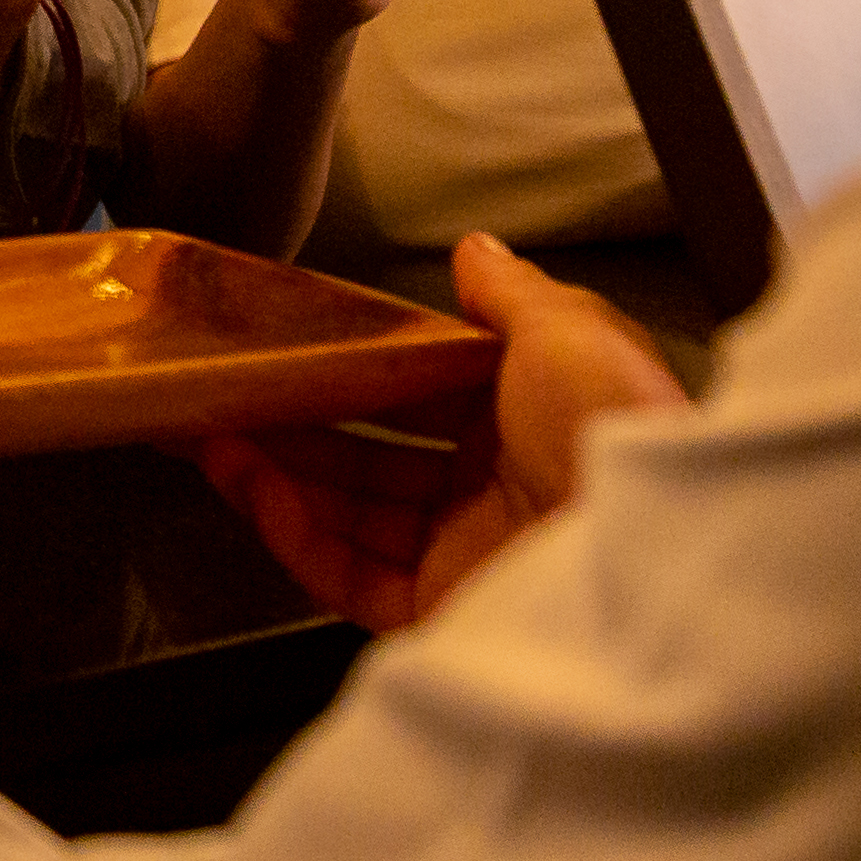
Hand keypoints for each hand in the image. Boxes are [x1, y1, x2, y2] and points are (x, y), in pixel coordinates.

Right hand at [196, 236, 682, 626]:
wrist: (648, 548)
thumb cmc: (619, 429)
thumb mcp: (569, 328)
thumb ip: (509, 292)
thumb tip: (474, 250)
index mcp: (533, 419)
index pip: (427, 389)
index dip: (359, 366)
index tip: (296, 341)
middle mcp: (498, 490)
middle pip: (375, 455)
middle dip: (297, 422)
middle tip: (230, 391)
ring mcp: (465, 554)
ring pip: (348, 514)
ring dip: (276, 472)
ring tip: (212, 431)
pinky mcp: (439, 610)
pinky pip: (346, 574)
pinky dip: (290, 529)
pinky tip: (249, 482)